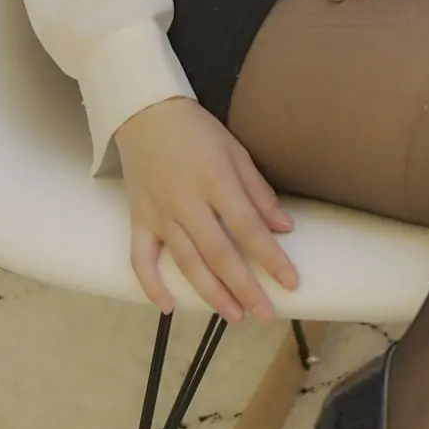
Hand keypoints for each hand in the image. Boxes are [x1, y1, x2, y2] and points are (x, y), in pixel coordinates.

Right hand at [114, 94, 299, 320]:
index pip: (248, 228)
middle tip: (266, 314)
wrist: (144, 113)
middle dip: (245, 288)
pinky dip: (151, 286)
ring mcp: (159, 213)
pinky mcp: (138, 219)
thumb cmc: (196, 131)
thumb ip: (259, 192)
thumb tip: (284, 228)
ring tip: (235, 315)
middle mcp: (186, 202)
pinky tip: (169, 308)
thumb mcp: (236, 151)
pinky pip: (141, 259)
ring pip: (186, 262)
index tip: (290, 283)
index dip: (271, 258)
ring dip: (211, 293)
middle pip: (219, 254)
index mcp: (215, 181)